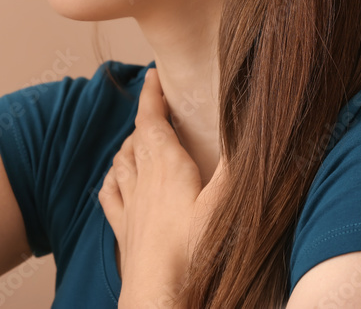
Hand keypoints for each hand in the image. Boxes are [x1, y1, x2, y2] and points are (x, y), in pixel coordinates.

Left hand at [98, 68, 227, 305]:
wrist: (159, 296)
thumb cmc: (193, 251)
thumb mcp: (224, 204)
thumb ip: (237, 166)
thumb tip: (251, 129)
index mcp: (166, 165)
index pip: (151, 119)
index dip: (152, 94)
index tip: (154, 74)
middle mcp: (143, 179)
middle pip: (137, 136)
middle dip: (146, 116)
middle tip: (158, 105)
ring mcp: (129, 205)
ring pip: (121, 162)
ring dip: (129, 144)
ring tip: (139, 137)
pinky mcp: (122, 229)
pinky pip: (109, 194)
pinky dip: (112, 178)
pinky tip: (114, 179)